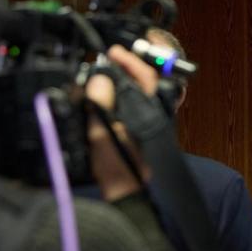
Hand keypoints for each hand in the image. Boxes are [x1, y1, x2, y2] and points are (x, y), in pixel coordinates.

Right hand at [86, 45, 157, 200]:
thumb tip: (101, 80)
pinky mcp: (137, 133)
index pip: (146, 78)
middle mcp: (151, 117)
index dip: (130, 62)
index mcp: (147, 115)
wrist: (125, 198)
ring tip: (102, 72)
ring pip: (136, 95)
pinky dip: (117, 96)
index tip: (113, 53)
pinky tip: (102, 96)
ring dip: (121, 81)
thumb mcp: (104, 136)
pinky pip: (129, 107)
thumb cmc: (119, 172)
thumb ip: (101, 106)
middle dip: (126, 68)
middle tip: (106, 59)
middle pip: (143, 84)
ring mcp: (145, 125)